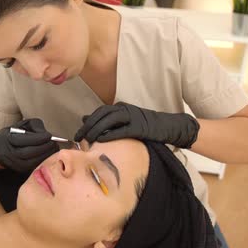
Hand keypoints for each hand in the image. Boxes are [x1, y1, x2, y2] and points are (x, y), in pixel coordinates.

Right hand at [0, 118, 58, 172]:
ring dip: (47, 154)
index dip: (40, 138)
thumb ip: (34, 126)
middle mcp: (11, 154)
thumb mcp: (21, 125)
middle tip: (54, 141)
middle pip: (31, 152)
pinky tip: (49, 153)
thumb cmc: (12, 135)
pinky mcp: (22, 170)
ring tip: (53, 147)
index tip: (49, 135)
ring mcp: (16, 164)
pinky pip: (36, 165)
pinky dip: (44, 159)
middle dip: (45, 146)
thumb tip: (45, 133)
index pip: (26, 140)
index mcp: (9, 140)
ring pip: (34, 160)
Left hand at [74, 102, 199, 148]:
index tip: (78, 133)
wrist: (169, 126)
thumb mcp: (126, 121)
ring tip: (86, 140)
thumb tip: (87, 120)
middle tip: (77, 138)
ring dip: (96, 130)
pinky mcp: (141, 127)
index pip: (99, 112)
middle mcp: (126, 109)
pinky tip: (101, 140)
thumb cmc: (146, 126)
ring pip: (109, 121)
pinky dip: (110, 134)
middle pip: (101, 115)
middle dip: (87, 126)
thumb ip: (109, 121)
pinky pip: (122, 130)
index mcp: (121, 107)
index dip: (87, 122)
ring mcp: (134, 117)